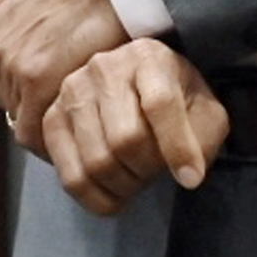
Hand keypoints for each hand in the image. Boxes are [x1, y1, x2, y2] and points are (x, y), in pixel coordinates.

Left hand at [0, 0, 126, 149]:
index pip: (4, 76)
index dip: (29, 91)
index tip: (54, 98)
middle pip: (11, 99)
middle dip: (37, 109)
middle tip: (72, 115)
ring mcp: (14, 66)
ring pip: (23, 118)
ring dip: (48, 125)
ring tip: (78, 128)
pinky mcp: (38, 82)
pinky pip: (34, 132)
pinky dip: (50, 143)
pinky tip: (76, 140)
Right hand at [41, 40, 228, 214]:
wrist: (134, 86)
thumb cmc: (175, 101)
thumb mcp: (204, 111)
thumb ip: (204, 138)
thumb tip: (187, 175)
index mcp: (148, 57)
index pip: (160, 104)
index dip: (177, 147)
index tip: (191, 179)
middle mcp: (104, 68)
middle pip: (126, 140)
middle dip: (148, 170)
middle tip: (156, 173)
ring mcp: (72, 92)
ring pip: (97, 162)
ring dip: (125, 186)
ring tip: (136, 179)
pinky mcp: (52, 118)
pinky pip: (70, 177)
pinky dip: (96, 199)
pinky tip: (113, 194)